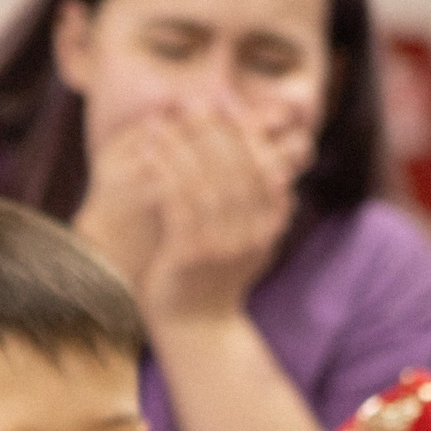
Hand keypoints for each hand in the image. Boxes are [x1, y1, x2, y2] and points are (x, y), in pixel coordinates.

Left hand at [77, 104, 296, 326]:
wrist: (198, 329)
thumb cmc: (216, 277)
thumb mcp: (249, 238)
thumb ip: (262, 203)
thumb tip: (280, 162)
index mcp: (271, 223)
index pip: (262, 163)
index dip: (240, 130)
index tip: (219, 104)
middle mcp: (254, 232)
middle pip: (236, 166)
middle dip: (211, 129)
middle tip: (189, 102)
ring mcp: (225, 245)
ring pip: (207, 180)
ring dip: (182, 145)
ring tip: (161, 122)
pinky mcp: (193, 255)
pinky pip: (179, 203)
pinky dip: (164, 173)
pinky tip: (149, 154)